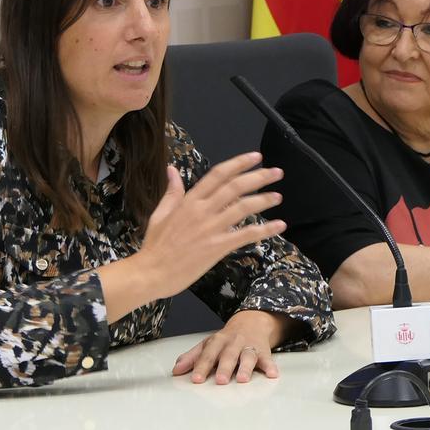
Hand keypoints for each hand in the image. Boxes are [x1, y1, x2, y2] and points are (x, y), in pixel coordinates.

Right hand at [128, 152, 286, 299]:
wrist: (151, 273)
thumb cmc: (155, 245)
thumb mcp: (160, 213)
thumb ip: (172, 192)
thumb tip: (172, 169)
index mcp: (190, 200)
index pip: (218, 174)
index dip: (239, 163)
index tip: (255, 157)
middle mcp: (202, 210)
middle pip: (235, 187)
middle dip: (259, 177)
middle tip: (277, 172)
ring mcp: (211, 228)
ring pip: (243, 208)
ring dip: (264, 200)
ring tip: (278, 197)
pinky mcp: (217, 247)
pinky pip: (245, 235)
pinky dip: (265, 230)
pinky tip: (279, 226)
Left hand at [172, 310, 289, 383]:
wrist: (252, 321)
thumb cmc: (227, 338)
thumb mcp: (209, 344)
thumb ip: (192, 357)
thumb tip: (176, 371)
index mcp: (217, 341)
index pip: (207, 354)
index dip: (201, 366)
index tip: (196, 379)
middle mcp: (233, 342)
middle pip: (228, 355)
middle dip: (224, 367)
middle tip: (220, 380)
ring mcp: (248, 346)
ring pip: (247, 356)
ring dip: (245, 367)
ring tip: (242, 379)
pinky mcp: (263, 351)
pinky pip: (267, 358)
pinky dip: (270, 366)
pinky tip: (272, 374)